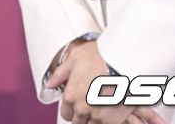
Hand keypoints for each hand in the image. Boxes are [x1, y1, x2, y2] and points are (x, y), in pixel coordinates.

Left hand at [46, 39, 166, 123]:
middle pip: (77, 121)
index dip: (72, 108)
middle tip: (91, 103)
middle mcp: (81, 108)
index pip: (66, 113)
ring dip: (93, 118)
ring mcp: (96, 116)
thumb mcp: (76, 58)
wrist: (125, 62)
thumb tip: (49, 84)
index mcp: (71, 95)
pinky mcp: (111, 121)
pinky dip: (106, 120)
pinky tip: (110, 109)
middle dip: (82, 114)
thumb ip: (60, 73)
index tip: (78, 103)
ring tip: (102, 106)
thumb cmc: (102, 56)